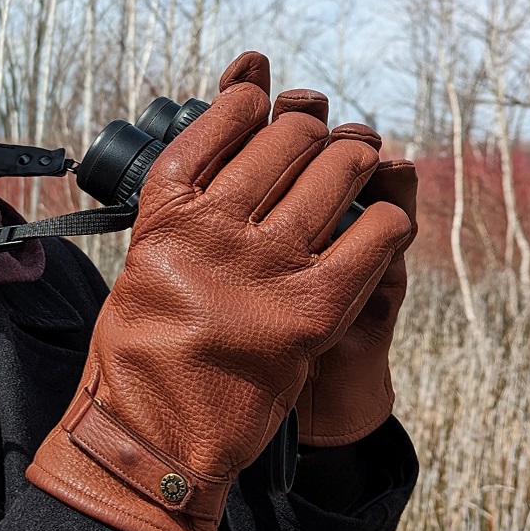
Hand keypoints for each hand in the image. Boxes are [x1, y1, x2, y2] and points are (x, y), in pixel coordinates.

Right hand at [27, 53, 412, 530]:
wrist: (156, 432)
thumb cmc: (143, 349)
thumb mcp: (143, 262)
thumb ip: (182, 212)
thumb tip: (221, 155)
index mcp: (167, 212)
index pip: (221, 123)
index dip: (247, 100)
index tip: (259, 98)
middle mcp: (216, 227)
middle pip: (285, 137)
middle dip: (308, 129)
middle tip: (316, 137)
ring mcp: (268, 264)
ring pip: (336, 169)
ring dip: (353, 158)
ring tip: (354, 161)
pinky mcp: (315, 307)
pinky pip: (377, 232)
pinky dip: (386, 217)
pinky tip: (378, 220)